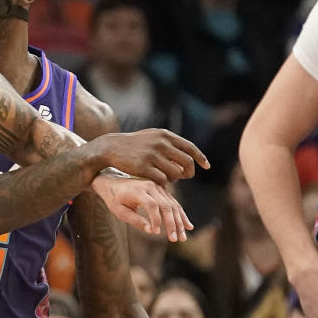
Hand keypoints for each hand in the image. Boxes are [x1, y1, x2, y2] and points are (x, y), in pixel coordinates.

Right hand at [91, 129, 209, 185]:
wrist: (111, 148)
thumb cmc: (134, 144)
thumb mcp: (152, 137)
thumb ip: (170, 143)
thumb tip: (190, 155)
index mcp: (164, 135)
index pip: (190, 147)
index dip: (200, 158)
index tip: (206, 166)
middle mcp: (160, 144)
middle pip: (186, 162)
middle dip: (189, 172)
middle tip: (185, 176)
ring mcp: (151, 155)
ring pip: (175, 173)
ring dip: (174, 178)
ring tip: (166, 177)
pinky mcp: (143, 167)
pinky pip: (162, 180)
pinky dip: (163, 182)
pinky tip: (157, 180)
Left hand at [91, 175, 192, 240]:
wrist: (113, 182)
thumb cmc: (114, 199)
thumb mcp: (119, 211)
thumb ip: (135, 220)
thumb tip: (151, 231)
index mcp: (138, 190)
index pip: (152, 205)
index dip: (156, 219)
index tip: (156, 232)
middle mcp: (151, 186)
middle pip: (166, 205)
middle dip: (172, 224)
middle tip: (175, 239)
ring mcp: (158, 187)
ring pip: (173, 205)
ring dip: (179, 222)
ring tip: (183, 238)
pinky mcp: (162, 191)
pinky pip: (174, 204)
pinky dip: (181, 216)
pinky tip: (188, 227)